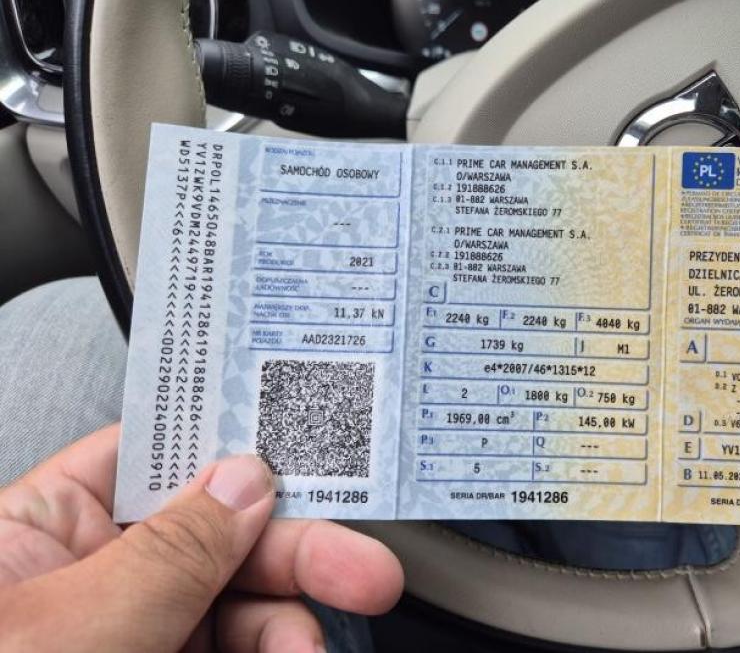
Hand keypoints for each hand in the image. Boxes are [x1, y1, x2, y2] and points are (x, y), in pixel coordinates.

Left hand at [0, 425, 402, 651]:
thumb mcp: (73, 630)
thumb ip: (169, 551)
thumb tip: (244, 481)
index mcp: (36, 533)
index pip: (153, 458)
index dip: (235, 449)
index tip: (309, 457)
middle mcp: (82, 583)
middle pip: (214, 539)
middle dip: (293, 554)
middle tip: (361, 572)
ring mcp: (119, 642)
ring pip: (229, 610)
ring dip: (284, 628)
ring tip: (307, 652)